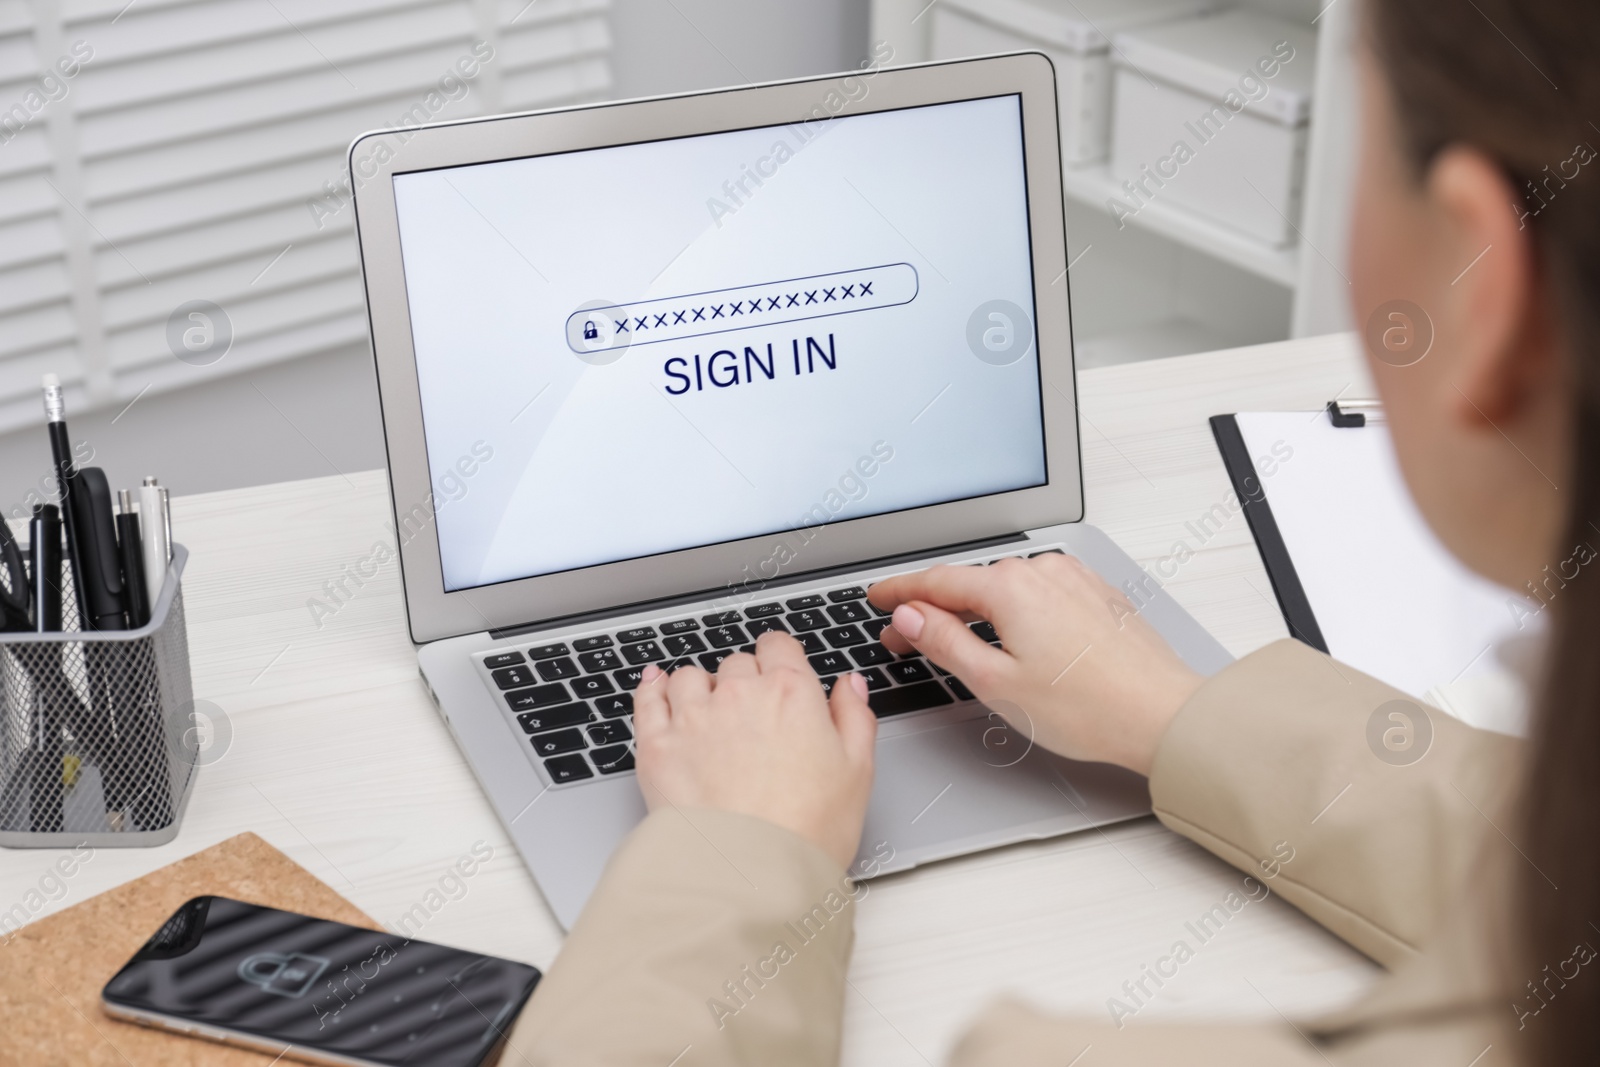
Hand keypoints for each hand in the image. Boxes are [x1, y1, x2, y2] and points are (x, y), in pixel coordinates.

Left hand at [632, 632, 878, 869]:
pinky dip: (652, 687)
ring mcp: (692, 718)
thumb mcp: (858, 772)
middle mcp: (738, 695)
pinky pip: (648, 698)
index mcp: (790, 694)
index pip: (778, 646)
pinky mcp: (657, 745)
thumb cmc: (807, 832)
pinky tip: (657, 685)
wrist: (750, 877)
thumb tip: (850, 686)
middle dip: (745, 680)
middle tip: (753, 714)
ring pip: (691, 676)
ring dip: (701, 687)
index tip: (779, 669)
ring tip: (708, 711)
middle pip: (737, 663)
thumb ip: (854, 717)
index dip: (780, 657)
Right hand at [868, 555, 1202, 775]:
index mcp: (1010, 586)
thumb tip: (909, 617)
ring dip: (976, 608)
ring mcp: (1074, 579)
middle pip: (971, 582)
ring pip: (1007, 588)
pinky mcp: (1096, 595)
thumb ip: (945, 641)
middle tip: (906, 637)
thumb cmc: (1088, 707)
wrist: (1163, 714)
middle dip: (934, 606)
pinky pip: (1039, 594)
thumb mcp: (995, 682)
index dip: (899, 591)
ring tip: (956, 639)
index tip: (877, 598)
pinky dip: (1014, 610)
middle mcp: (1042, 571)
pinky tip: (1012, 635)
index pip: (935, 581)